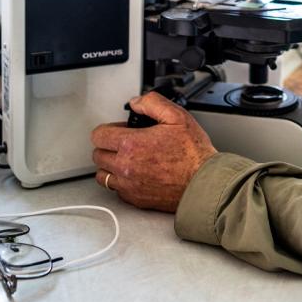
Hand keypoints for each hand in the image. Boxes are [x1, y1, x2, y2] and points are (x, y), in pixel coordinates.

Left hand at [90, 92, 216, 211]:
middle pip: (98, 154)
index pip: (98, 135)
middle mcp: (125, 166)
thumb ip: (152, 103)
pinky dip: (121, 182)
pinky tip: (135, 174)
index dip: (109, 129)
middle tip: (127, 143)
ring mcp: (128, 185)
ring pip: (102, 174)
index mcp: (131, 144)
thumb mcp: (177, 116)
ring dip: (110, 166)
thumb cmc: (193, 153)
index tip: (120, 130)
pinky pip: (116, 190)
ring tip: (127, 160)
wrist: (203, 182)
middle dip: (109, 146)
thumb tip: (136, 102)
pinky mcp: (135, 199)